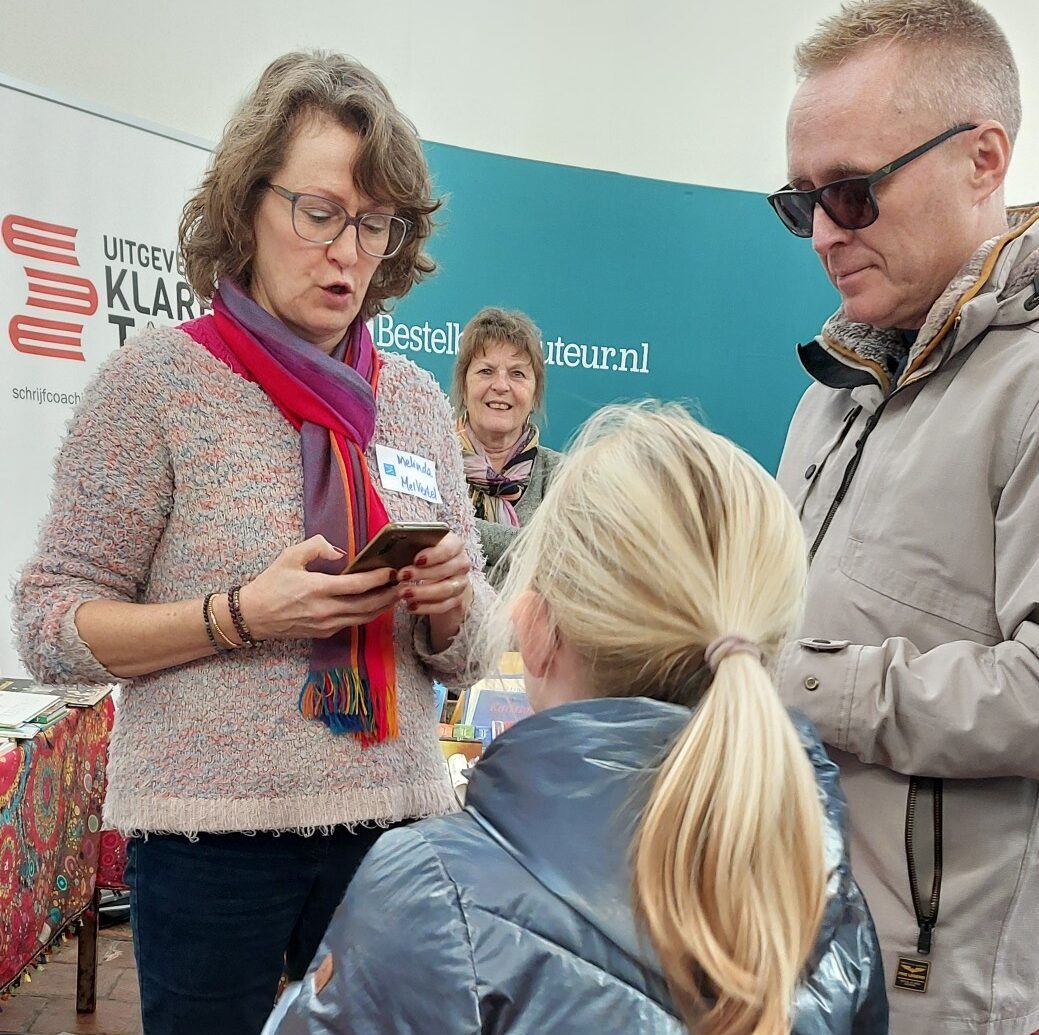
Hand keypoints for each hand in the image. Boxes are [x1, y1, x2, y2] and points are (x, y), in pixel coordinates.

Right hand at [237, 535, 397, 640]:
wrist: (252, 616)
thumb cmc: (270, 584)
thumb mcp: (289, 557)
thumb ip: (316, 547)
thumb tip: (340, 552)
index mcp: (318, 589)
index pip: (358, 585)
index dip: (379, 579)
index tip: (393, 571)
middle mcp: (326, 610)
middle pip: (368, 605)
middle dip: (389, 595)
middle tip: (405, 583)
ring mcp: (326, 624)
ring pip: (363, 617)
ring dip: (383, 607)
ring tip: (397, 595)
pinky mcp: (324, 633)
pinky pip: (352, 623)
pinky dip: (368, 614)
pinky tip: (376, 605)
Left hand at [397, 532, 473, 652]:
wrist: (442, 575)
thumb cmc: (426, 556)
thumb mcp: (421, 546)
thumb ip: (412, 544)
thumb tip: (392, 548)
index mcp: (454, 544)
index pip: (448, 548)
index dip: (433, 554)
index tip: (416, 559)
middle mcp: (461, 563)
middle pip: (445, 570)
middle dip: (422, 574)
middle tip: (401, 576)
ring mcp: (461, 583)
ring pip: (445, 589)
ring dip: (423, 592)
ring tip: (404, 593)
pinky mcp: (457, 600)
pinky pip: (443, 606)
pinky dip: (426, 607)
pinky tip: (411, 606)